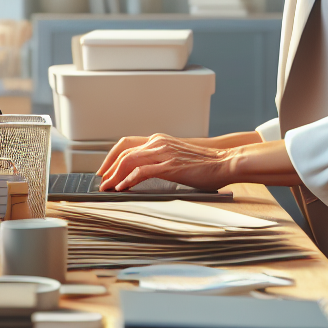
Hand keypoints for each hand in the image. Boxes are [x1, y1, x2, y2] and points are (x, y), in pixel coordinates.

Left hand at [97, 133, 236, 191]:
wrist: (225, 162)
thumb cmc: (205, 164)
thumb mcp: (177, 157)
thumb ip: (161, 160)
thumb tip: (143, 174)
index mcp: (160, 140)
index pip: (126, 144)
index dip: (111, 157)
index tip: (104, 170)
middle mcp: (159, 143)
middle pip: (124, 152)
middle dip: (109, 168)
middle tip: (102, 182)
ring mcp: (164, 153)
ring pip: (129, 161)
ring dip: (115, 175)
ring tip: (107, 187)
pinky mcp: (169, 166)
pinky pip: (142, 171)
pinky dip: (128, 180)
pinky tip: (122, 188)